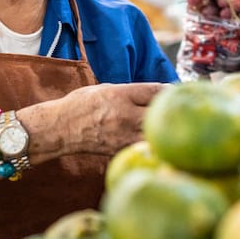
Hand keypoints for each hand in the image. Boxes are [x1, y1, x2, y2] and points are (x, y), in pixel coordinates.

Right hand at [19, 82, 168, 159]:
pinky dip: (153, 142)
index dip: (171, 91)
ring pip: (156, 133)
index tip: (178, 91)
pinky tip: (157, 138)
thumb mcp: (107, 88)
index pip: (156, 91)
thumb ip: (133, 91)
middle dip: (172, 109)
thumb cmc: (83, 104)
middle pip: (161, 113)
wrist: (61, 128)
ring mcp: (123, 136)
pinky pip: (144, 146)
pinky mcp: (121, 150)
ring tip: (171, 124)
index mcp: (120, 95)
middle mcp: (124, 115)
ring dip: (164, 128)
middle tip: (179, 107)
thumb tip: (159, 93)